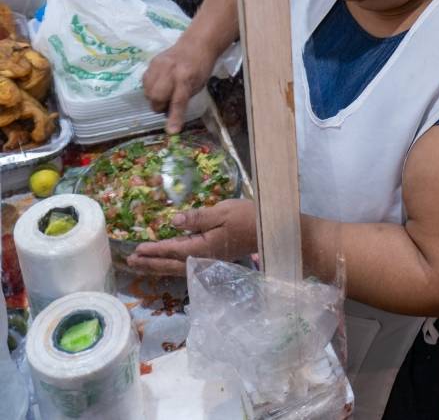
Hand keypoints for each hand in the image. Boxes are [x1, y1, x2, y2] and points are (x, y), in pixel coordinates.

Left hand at [126, 199, 256, 276]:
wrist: (267, 230)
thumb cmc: (246, 217)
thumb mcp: (222, 212)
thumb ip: (197, 218)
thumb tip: (173, 222)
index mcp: (203, 247)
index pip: (172, 249)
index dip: (154, 250)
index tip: (137, 250)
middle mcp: (203, 258)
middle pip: (171, 264)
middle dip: (150, 263)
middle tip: (130, 262)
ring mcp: (208, 260)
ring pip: (177, 267)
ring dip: (158, 266)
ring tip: (141, 265)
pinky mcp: (212, 258)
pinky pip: (185, 265)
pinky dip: (170, 265)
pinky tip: (165, 262)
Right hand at [143, 36, 215, 133]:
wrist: (196, 44)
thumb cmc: (200, 68)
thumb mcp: (198, 85)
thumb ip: (183, 99)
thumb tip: (169, 116)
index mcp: (186, 76)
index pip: (178, 100)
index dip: (175, 117)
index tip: (171, 131)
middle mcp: (171, 70)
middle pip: (156, 95)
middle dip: (159, 106)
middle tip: (166, 105)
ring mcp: (159, 64)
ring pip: (147, 90)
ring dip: (154, 98)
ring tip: (163, 94)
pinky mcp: (152, 61)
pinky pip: (145, 81)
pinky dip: (150, 87)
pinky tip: (158, 85)